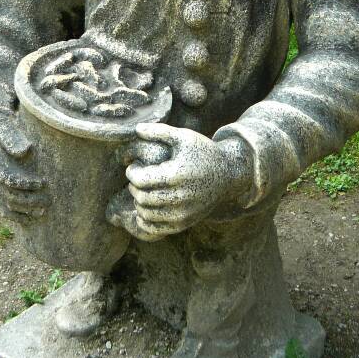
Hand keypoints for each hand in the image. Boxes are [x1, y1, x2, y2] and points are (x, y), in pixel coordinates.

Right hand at [0, 111, 47, 220]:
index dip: (24, 183)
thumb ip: (10, 138)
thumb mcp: (0, 127)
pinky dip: (16, 216)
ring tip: (44, 210)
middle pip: (8, 195)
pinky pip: (3, 208)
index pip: (7, 178)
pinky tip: (31, 218)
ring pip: (6, 204)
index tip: (42, 182)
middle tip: (49, 199)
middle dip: (29, 200)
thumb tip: (26, 150)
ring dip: (25, 210)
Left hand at [124, 124, 250, 239]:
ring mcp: (183, 213)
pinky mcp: (185, 223)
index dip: (131, 173)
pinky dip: (146, 220)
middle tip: (136, 179)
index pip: (140, 180)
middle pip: (141, 197)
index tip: (132, 167)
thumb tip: (136, 128)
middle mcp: (179, 197)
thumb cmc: (203, 152)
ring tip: (142, 191)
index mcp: (176, 174)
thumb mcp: (184, 136)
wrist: (227, 173)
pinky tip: (146, 209)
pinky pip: (156, 228)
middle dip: (133, 187)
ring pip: (146, 214)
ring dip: (138, 203)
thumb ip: (159, 131)